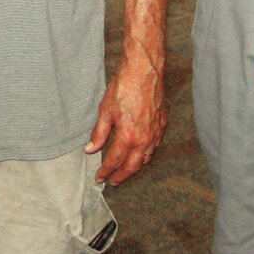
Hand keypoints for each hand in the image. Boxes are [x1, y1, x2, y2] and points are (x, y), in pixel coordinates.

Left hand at [86, 54, 165, 185]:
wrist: (144, 72)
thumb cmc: (123, 88)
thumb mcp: (105, 110)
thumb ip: (99, 133)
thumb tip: (90, 149)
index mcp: (128, 136)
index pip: (114, 161)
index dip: (106, 171)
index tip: (100, 178)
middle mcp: (144, 139)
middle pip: (133, 166)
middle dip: (122, 176)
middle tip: (113, 182)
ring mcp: (155, 133)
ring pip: (146, 158)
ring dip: (135, 167)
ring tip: (126, 170)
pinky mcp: (162, 125)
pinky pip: (155, 146)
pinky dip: (147, 154)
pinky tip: (141, 153)